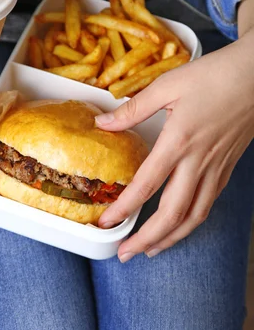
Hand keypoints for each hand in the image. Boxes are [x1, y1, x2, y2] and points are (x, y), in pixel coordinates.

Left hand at [95, 32, 253, 261]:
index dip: (124, 208)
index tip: (106, 223)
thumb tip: (102, 123)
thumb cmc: (213, 76)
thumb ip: (134, 109)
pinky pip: (208, 203)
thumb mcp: (168, 85)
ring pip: (194, 216)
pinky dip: (191, 221)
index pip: (146, 185)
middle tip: (124, 254)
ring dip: (170, 238)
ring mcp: (216, 168)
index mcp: (179, 141)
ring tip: (150, 250)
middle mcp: (198, 162)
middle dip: (146, 239)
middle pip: (172, 214)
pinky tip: (179, 223)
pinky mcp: (227, 168)